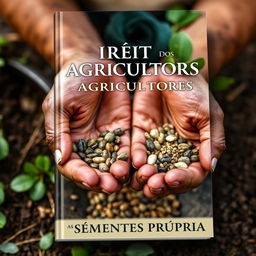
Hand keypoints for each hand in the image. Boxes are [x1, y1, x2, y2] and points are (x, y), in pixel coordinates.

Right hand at [42, 55, 130, 192]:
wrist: (93, 63)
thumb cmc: (71, 82)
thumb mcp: (59, 104)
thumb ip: (59, 131)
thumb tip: (61, 158)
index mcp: (69, 141)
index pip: (72, 165)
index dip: (80, 175)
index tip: (91, 180)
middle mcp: (88, 144)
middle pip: (94, 169)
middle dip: (101, 180)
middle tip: (111, 187)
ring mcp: (107, 138)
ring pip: (112, 162)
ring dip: (117, 173)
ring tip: (123, 180)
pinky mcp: (123, 130)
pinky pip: (128, 147)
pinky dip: (131, 158)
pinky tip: (136, 164)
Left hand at [131, 69, 224, 197]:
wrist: (176, 73)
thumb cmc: (196, 93)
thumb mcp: (209, 116)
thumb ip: (211, 141)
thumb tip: (211, 167)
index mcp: (194, 151)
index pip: (190, 173)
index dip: (182, 180)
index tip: (172, 178)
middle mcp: (173, 152)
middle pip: (167, 176)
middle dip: (160, 184)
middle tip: (153, 186)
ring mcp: (155, 143)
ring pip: (150, 167)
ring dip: (145, 176)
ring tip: (142, 179)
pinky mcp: (140, 132)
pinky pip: (136, 148)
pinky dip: (135, 157)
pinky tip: (135, 163)